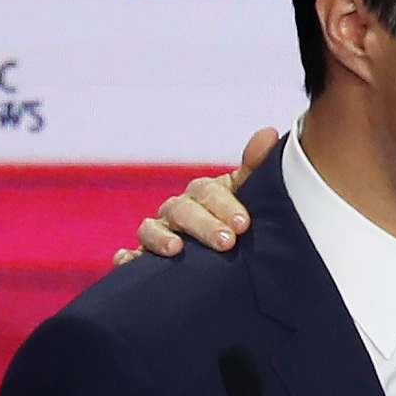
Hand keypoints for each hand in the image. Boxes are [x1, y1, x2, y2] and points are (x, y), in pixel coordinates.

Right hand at [113, 127, 277, 264]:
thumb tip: (270, 133)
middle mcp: (176, 210)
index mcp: (202, 194)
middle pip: (181, 211)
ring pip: (151, 229)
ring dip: (160, 237)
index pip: (207, 192)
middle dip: (203, 225)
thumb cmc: (235, 220)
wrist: (228, 255)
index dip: (224, 205)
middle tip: (226, 241)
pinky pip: (127, 257)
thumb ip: (256, 168)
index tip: (244, 224)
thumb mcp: (248, 194)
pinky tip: (128, 262)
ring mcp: (158, 233)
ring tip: (176, 249)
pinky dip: (125, 258)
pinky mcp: (143, 259)